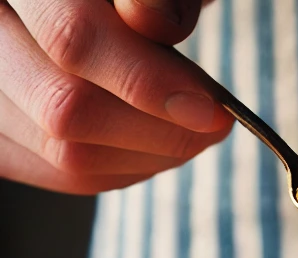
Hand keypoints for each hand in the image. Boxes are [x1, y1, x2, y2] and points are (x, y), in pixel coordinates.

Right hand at [0, 0, 231, 193]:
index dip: (147, 79)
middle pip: (63, 109)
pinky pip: (58, 174)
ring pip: (62, 154)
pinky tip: (153, 142)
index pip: (72, 38)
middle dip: (158, 129)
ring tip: (189, 128)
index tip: (211, 106)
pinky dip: (121, 167)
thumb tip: (153, 21)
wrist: (77, 7)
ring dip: (148, 154)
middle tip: (212, 121)